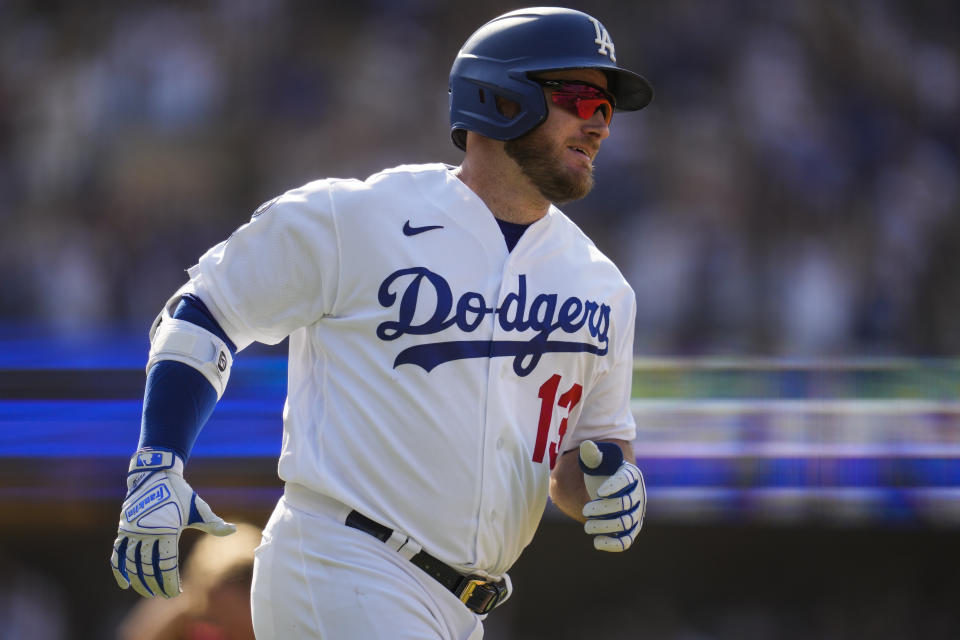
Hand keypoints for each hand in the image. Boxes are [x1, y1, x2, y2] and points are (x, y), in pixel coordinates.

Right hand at [110, 449, 235, 597]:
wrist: (155, 474)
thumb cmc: (180, 493)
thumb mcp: (198, 508)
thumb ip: (213, 523)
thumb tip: (232, 531)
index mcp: (167, 529)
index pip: (166, 564)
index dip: (170, 581)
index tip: (175, 593)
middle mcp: (146, 532)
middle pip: (149, 567)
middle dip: (156, 584)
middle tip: (164, 596)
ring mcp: (132, 531)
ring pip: (132, 563)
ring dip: (138, 580)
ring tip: (147, 592)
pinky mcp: (123, 528)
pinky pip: (118, 554)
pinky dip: (119, 570)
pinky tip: (125, 584)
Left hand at [579, 440, 645, 551]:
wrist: (606, 491)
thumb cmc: (602, 474)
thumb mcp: (597, 463)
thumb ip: (592, 455)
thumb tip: (587, 445)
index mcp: (630, 475)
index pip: (625, 480)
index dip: (614, 486)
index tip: (598, 491)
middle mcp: (637, 495)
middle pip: (624, 504)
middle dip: (604, 508)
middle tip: (584, 510)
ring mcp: (635, 514)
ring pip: (625, 523)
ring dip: (605, 526)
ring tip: (587, 526)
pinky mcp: (630, 531)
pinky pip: (626, 541)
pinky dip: (614, 544)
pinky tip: (597, 542)